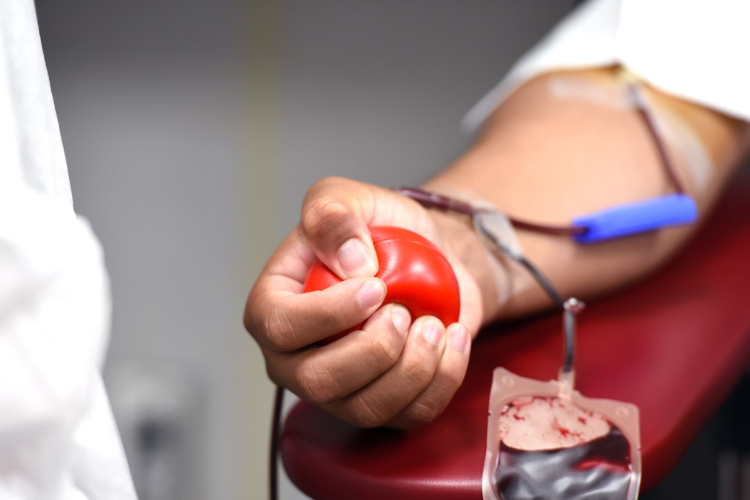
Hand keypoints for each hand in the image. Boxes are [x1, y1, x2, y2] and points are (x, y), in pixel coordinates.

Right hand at [243, 177, 489, 427]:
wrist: (431, 256)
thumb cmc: (381, 230)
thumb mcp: (349, 197)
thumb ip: (332, 213)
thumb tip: (350, 263)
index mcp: (272, 307)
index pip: (279, 328)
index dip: (328, 314)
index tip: (376, 286)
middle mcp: (296, 358)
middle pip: (318, 382)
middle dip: (372, 350)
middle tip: (404, 312)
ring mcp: (340, 388)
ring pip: (365, 407)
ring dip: (412, 368)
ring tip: (433, 325)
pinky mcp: (384, 404)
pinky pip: (409, 414)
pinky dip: (441, 380)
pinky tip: (453, 340)